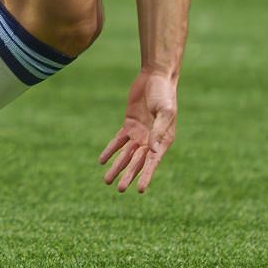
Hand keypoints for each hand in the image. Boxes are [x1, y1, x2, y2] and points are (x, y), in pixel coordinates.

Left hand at [98, 69, 177, 192]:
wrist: (155, 77)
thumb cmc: (164, 94)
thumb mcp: (164, 111)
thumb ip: (159, 130)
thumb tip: (153, 151)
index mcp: (164, 141)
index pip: (152, 163)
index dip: (145, 176)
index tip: (138, 190)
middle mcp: (151, 140)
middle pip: (136, 162)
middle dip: (127, 175)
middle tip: (118, 189)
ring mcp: (139, 133)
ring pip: (125, 155)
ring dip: (117, 167)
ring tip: (107, 180)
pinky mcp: (129, 124)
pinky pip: (118, 141)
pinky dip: (111, 150)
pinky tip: (103, 161)